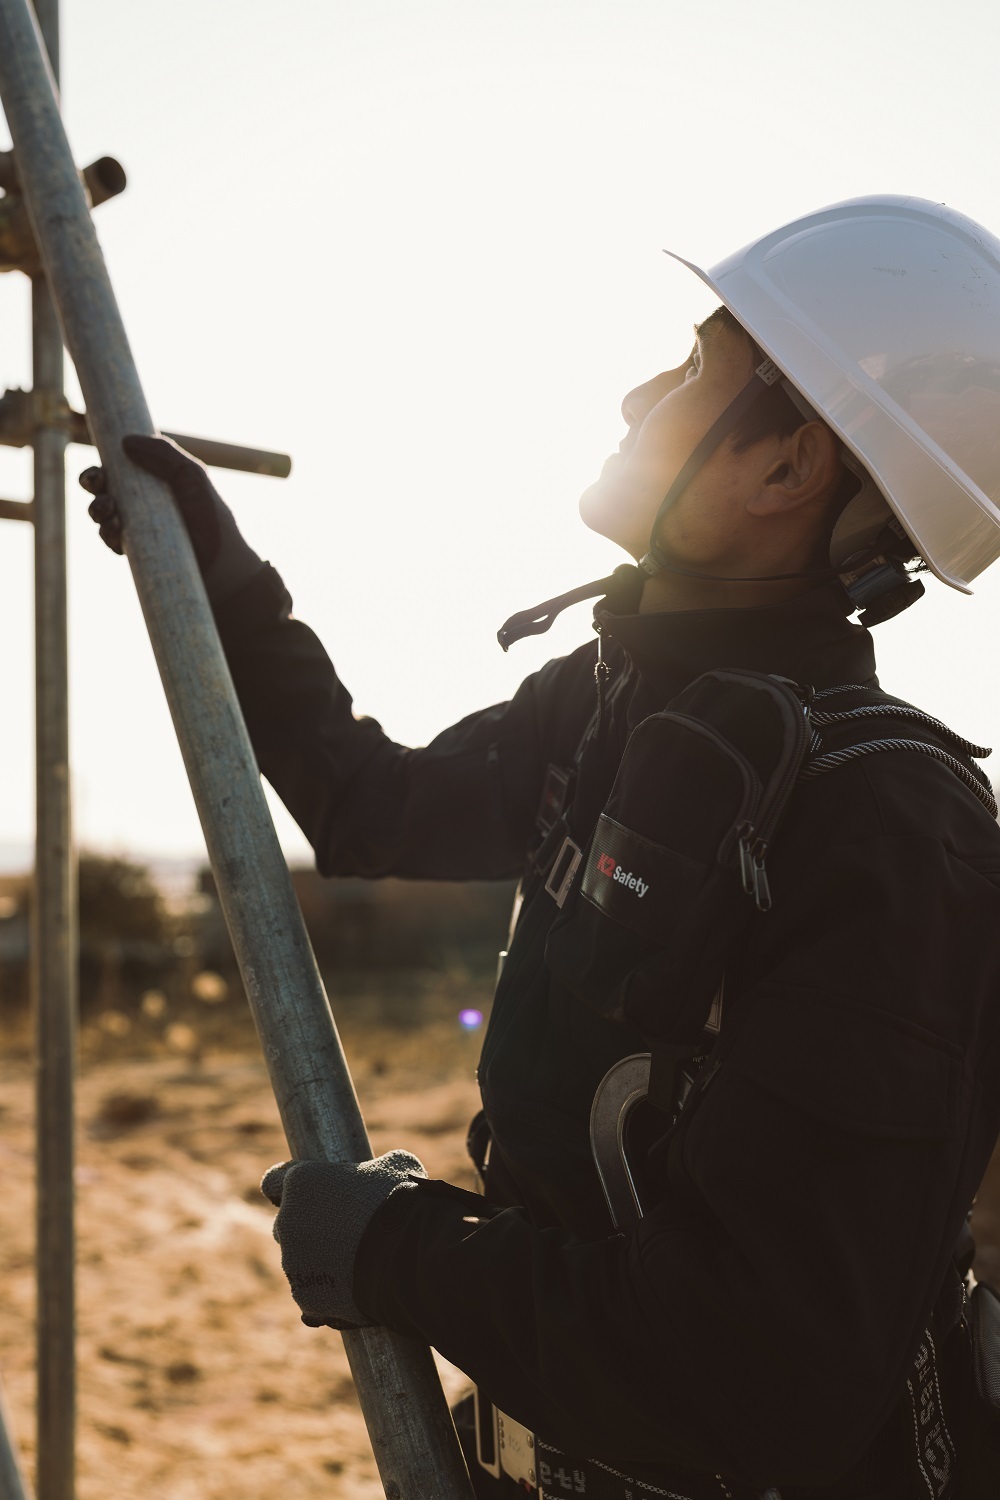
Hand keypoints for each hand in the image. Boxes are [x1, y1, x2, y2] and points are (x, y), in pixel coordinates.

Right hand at [80, 434, 264, 603]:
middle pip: (103, 485)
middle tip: (96, 483)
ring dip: (97, 507)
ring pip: (101, 511)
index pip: (121, 463)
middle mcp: (142, 500)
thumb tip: (125, 441)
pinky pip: (109, 538)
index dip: (105, 461)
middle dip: (91, 480)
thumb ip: (164, 454)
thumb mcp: (192, 477)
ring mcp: (136, 525)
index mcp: (154, 478)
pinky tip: (115, 530)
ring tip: (110, 509)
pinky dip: (106, 533)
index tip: (102, 464)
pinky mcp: (134, 550)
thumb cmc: (211, 518)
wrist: (221, 566)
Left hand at [260, 1149, 426, 1328]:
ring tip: (358, 1263)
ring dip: (319, 1260)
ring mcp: (293, 1262)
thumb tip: (382, 1173)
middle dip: (308, 1227)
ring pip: (298, 1261)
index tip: (308, 1194)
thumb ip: (373, 1168)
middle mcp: (287, 1221)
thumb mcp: (394, 1166)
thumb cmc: (402, 1201)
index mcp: (301, 1182)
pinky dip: (330, 1291)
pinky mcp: (305, 1297)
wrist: (412, 1254)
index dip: (289, 1187)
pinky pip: (313, 1292)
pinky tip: (357, 1287)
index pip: (273, 1181)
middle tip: (344, 1230)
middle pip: (288, 1224)